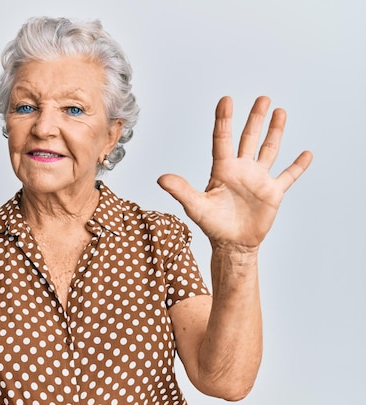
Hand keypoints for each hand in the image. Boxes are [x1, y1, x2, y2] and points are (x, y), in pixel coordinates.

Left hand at [157, 96, 312, 248]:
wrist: (232, 244)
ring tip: (280, 112)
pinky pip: (288, 176)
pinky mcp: (273, 192)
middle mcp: (241, 170)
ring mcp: (258, 179)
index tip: (226, 100)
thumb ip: (180, 190)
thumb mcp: (195, 206)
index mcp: (222, 169)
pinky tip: (306, 153)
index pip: (222, 139)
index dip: (224, 120)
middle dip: (255, 118)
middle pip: (248, 138)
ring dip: (275, 132)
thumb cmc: (212, 225)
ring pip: (268, 150)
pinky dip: (298, 166)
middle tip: (262, 98)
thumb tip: (161, 178)